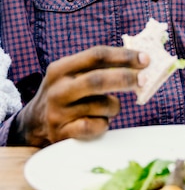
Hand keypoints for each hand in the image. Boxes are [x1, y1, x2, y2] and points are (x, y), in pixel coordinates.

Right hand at [10, 46, 147, 146]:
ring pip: (103, 105)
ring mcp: (58, 113)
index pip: (97, 55)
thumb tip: (140, 61)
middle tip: (144, 80)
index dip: (124, 56)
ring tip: (107, 108)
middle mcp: (57, 89)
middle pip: (98, 79)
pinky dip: (105, 124)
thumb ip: (99, 66)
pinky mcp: (62, 134)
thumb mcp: (72, 74)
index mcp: (61, 68)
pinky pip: (96, 126)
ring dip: (114, 106)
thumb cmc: (67, 93)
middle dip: (126, 78)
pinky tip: (99, 122)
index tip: (145, 59)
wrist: (34, 125)